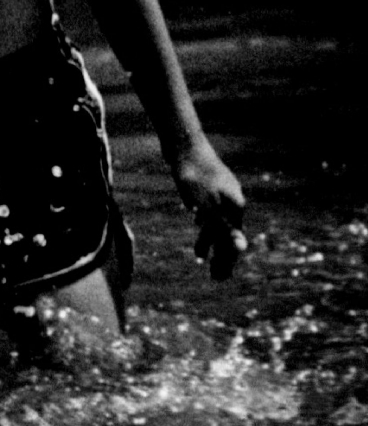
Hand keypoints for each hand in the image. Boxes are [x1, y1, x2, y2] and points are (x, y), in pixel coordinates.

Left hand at [172, 141, 246, 278]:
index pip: (232, 242)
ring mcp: (222, 193)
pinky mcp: (209, 186)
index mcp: (234, 208)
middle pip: (228, 234)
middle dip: (222, 256)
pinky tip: (198, 224)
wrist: (184, 146)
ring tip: (199, 257)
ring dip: (210, 241)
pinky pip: (211, 211)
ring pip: (218, 222)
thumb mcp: (206, 204)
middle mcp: (232, 201)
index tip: (219, 279)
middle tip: (215, 277)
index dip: (226, 262)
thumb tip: (241, 248)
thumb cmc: (195, 177)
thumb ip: (223, 226)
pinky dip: (206, 224)